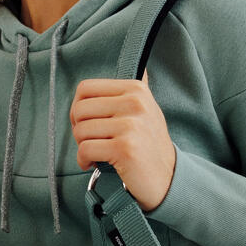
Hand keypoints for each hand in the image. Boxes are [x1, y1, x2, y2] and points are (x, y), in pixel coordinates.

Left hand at [69, 68, 176, 212]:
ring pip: (80, 130)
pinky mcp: (124, 148)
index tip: (86, 122)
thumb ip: (129, 92)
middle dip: (78, 129)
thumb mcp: (144, 110)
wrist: (168, 178)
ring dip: (82, 146)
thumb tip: (138, 67)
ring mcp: (131, 126)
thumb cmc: (148, 145)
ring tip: (97, 153)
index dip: (77, 107)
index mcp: (136, 89)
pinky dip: (83, 160)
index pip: (85, 88)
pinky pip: (85, 149)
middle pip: (80, 109)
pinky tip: (93, 163)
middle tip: (91, 141)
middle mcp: (135, 103)